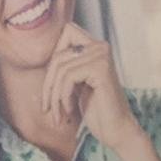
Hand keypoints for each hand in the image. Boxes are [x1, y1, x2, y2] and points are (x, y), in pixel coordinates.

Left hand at [13, 21, 114, 157]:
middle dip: (48, 84)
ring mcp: (102, 55)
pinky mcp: (100, 68)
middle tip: (48, 107)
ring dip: (54, 96)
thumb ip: (67, 66)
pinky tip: (69, 110)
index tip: (52, 84)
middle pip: (58, 55)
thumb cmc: (97, 109)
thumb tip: (44, 54)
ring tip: (58, 113)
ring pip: (60, 69)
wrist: (116, 129)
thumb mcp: (77, 83)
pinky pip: (68, 78)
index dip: (54, 55)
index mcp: (97, 46)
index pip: (67, 31)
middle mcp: (101, 46)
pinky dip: (63, 97)